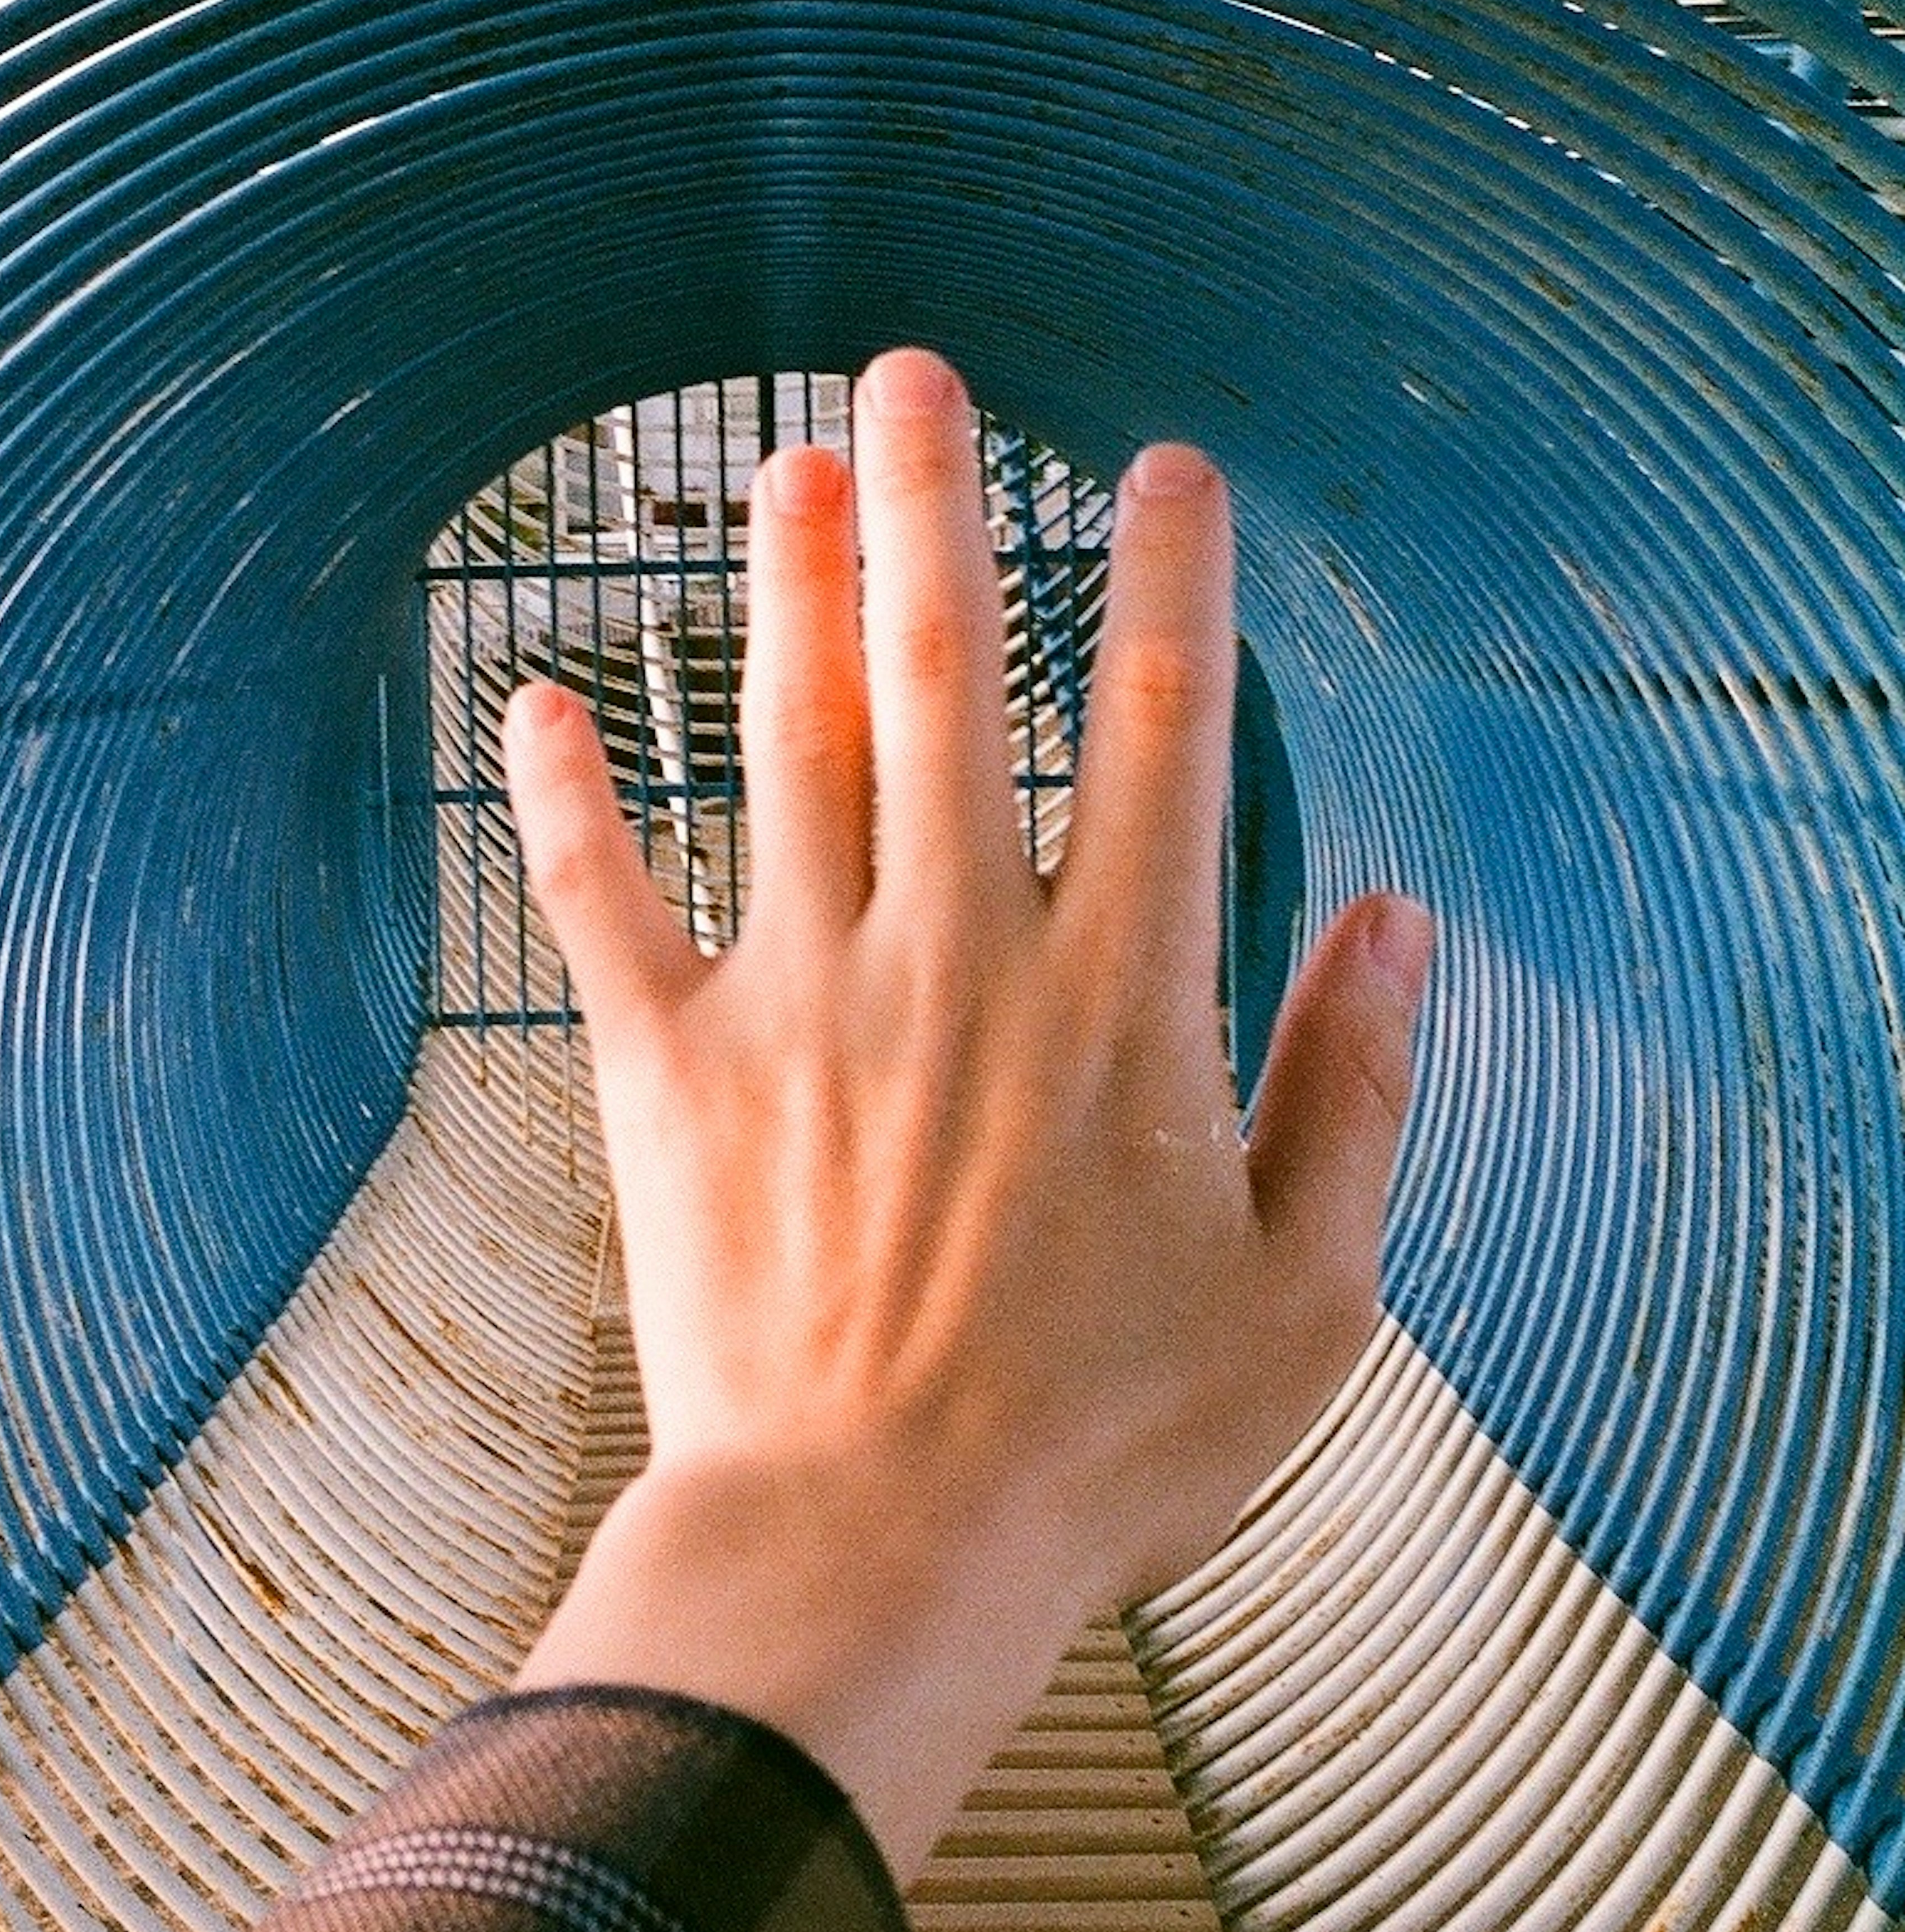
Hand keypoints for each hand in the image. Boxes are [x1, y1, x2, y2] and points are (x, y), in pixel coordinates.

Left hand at [506, 348, 1429, 1878]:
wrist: (869, 1557)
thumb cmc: (1099, 1451)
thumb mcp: (1305, 1300)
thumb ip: (1356, 1093)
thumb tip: (1397, 921)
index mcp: (1120, 1000)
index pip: (1157, 734)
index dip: (1168, 582)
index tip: (1164, 472)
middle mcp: (959, 959)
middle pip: (947, 685)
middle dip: (939, 514)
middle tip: (920, 374)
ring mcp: (804, 1005)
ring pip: (788, 750)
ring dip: (789, 593)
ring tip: (791, 464)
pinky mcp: (674, 1078)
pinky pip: (603, 905)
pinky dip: (565, 798)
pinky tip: (535, 694)